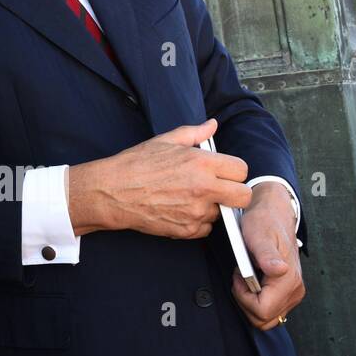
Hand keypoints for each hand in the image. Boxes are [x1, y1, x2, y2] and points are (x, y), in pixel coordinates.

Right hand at [68, 118, 251, 237]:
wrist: (111, 191)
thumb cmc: (135, 164)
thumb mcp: (164, 141)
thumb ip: (194, 133)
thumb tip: (212, 124)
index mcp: (201, 163)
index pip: (242, 169)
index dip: (232, 170)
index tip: (222, 171)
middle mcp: (204, 188)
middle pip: (244, 195)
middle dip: (235, 192)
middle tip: (219, 188)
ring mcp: (196, 211)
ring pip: (222, 212)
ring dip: (211, 206)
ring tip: (186, 198)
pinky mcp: (188, 230)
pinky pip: (206, 228)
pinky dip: (196, 221)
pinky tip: (179, 209)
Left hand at [232, 181, 304, 329]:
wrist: (273, 215)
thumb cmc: (263, 222)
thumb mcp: (258, 234)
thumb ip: (266, 254)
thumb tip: (278, 270)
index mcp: (288, 280)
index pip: (262, 311)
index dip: (243, 297)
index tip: (239, 275)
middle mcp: (295, 291)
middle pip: (263, 319)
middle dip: (245, 301)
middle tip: (240, 276)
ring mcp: (292, 293)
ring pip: (266, 317)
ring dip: (250, 301)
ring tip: (246, 276)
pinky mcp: (287, 292)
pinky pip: (269, 309)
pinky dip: (256, 298)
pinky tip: (252, 279)